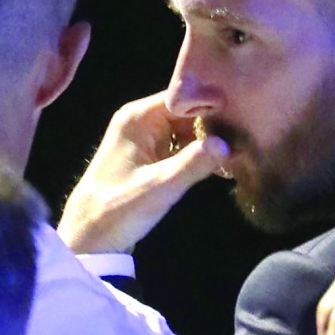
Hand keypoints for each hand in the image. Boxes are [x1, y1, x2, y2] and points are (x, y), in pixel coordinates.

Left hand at [57, 92, 229, 253]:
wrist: (88, 238)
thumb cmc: (119, 209)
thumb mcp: (160, 187)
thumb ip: (194, 163)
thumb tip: (227, 144)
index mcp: (138, 117)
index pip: (183, 96)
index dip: (212, 103)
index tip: (243, 113)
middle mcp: (140, 120)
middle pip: (186, 112)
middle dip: (213, 124)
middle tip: (246, 136)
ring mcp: (143, 138)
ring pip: (184, 130)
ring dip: (207, 141)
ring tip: (240, 148)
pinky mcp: (147, 157)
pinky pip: (178, 146)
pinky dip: (196, 154)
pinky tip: (220, 164)